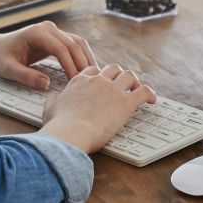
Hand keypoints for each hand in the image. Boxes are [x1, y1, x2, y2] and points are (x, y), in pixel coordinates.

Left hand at [0, 20, 96, 90]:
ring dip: (86, 59)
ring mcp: (54, 31)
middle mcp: (48, 28)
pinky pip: (75, 45)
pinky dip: (82, 57)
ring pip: (78, 43)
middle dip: (82, 63)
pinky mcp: (57, 38)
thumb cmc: (0, 57)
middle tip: (90, 83)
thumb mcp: (7, 69)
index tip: (75, 82)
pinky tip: (87, 70)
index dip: (70, 66)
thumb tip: (46, 84)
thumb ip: (26, 77)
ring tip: (94, 77)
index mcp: (36, 33)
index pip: (61, 48)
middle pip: (74, 44)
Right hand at [40, 64, 156, 152]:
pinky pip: (143, 92)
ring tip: (137, 90)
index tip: (104, 83)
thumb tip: (54, 97)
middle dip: (119, 75)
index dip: (100, 76)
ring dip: (134, 82)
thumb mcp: (50, 108)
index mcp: (80, 81)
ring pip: (129, 76)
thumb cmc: (59, 126)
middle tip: (123, 85)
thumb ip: (54, 100)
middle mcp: (97, 81)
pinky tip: (152, 100)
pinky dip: (149, 94)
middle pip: (113, 69)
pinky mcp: (125, 103)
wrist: (70, 133)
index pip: (94, 70)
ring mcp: (112, 90)